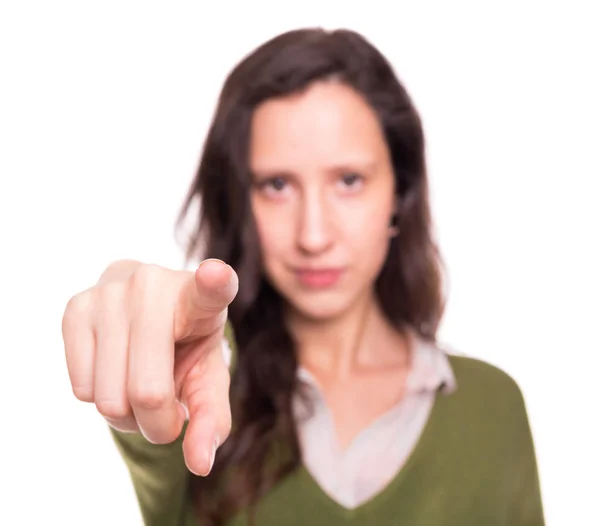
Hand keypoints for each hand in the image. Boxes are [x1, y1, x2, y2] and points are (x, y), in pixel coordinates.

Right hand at [62, 259, 237, 475]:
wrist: (145, 313)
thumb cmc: (185, 346)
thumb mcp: (208, 378)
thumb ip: (211, 419)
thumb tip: (199, 464)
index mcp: (200, 296)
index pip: (211, 288)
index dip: (214, 283)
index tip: (217, 275)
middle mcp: (154, 284)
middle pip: (147, 392)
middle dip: (157, 424)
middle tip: (167, 410)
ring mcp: (110, 292)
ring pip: (107, 398)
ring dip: (126, 415)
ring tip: (140, 386)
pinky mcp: (75, 307)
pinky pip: (81, 388)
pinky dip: (100, 397)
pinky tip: (115, 371)